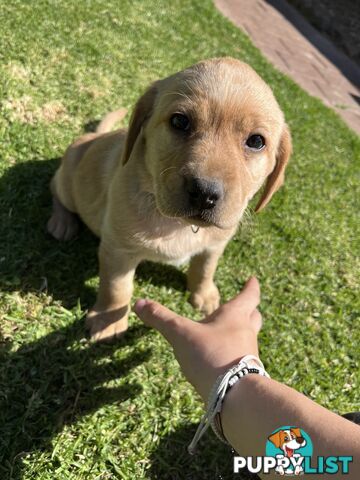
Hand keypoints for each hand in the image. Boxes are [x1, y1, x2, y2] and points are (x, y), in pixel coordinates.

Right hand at [134, 277, 261, 400]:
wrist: (235, 395)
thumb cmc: (211, 356)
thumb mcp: (181, 334)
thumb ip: (161, 319)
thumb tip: (139, 303)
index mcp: (235, 316)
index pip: (249, 296)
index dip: (251, 286)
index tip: (253, 279)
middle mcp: (246, 333)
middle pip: (254, 316)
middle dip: (250, 309)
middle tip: (247, 306)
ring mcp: (249, 354)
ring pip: (249, 338)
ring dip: (242, 333)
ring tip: (228, 333)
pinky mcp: (247, 374)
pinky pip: (243, 359)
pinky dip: (235, 354)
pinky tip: (223, 360)